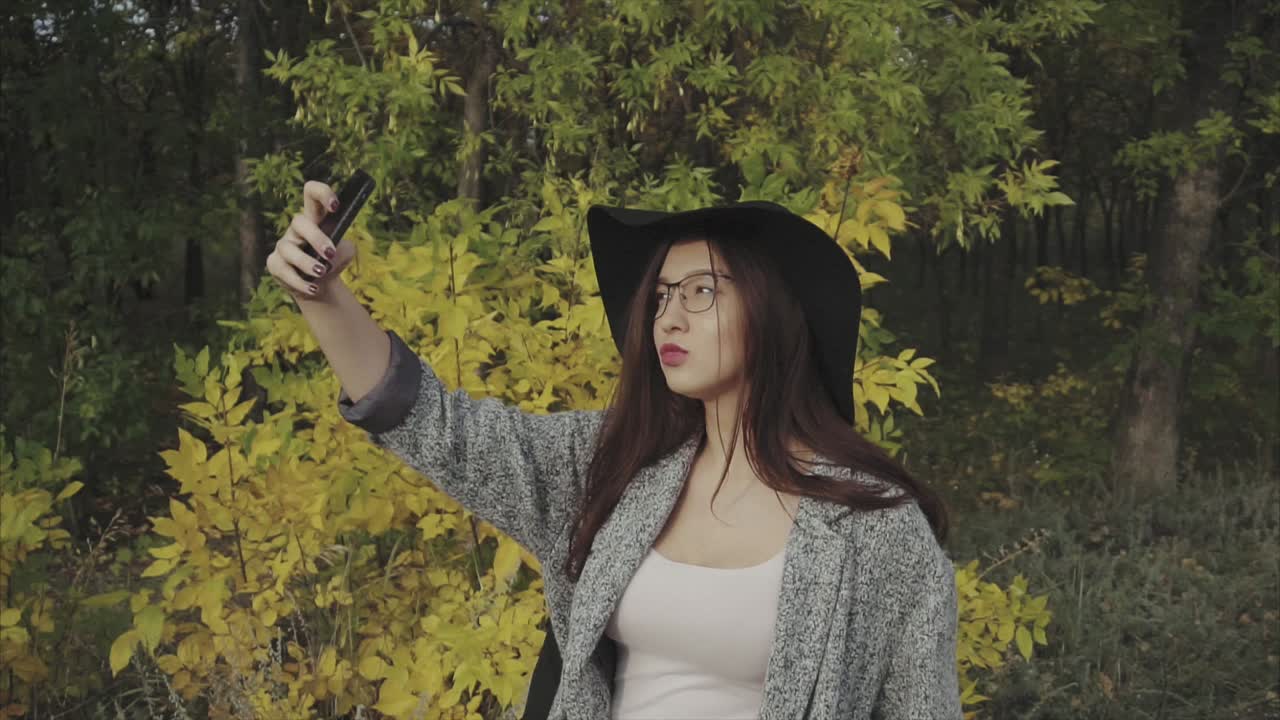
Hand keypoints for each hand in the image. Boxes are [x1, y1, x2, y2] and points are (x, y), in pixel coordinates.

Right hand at [265, 180, 358, 301]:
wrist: (321, 286)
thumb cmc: (333, 262)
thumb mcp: (346, 253)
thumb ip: (344, 247)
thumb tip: (334, 251)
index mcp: (314, 218)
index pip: (311, 193)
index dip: (322, 193)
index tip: (336, 206)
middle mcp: (296, 229)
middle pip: (299, 221)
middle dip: (316, 237)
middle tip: (330, 254)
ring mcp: (283, 246)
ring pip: (288, 249)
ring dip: (306, 262)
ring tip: (321, 273)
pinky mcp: (274, 264)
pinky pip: (284, 271)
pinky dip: (300, 282)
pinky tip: (313, 288)